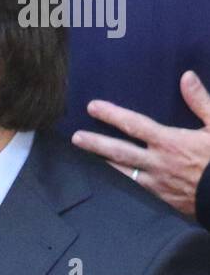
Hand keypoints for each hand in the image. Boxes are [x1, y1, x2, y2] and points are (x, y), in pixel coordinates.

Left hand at [72, 72, 209, 217]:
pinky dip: (122, 179)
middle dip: (95, 143)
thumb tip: (186, 77)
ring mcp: (155, 182)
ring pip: (122, 171)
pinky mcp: (159, 197)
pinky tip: (114, 176)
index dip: (111, 114)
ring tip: (87, 156)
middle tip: (76, 137)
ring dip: (104, 162)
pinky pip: (134, 186)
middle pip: (119, 151)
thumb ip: (200, 101)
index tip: (93, 107)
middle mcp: (156, 162)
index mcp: (169, 141)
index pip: (134, 124)